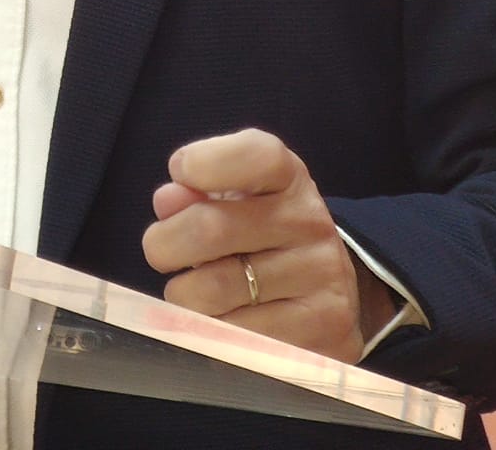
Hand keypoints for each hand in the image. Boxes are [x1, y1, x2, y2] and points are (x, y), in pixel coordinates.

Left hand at [141, 128, 395, 362]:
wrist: (335, 289)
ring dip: (183, 295)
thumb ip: (196, 193)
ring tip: (192, 291)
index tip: (181, 171)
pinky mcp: (322, 331)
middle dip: (164, 244)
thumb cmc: (264, 235)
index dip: (205, 161)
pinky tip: (220, 321)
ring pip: (213, 291)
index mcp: (289, 178)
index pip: (254, 156)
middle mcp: (310, 222)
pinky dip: (209, 333)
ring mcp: (321, 278)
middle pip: (211, 229)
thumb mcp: (235, 198)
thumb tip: (167, 200)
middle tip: (161, 252)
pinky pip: (233, 338)